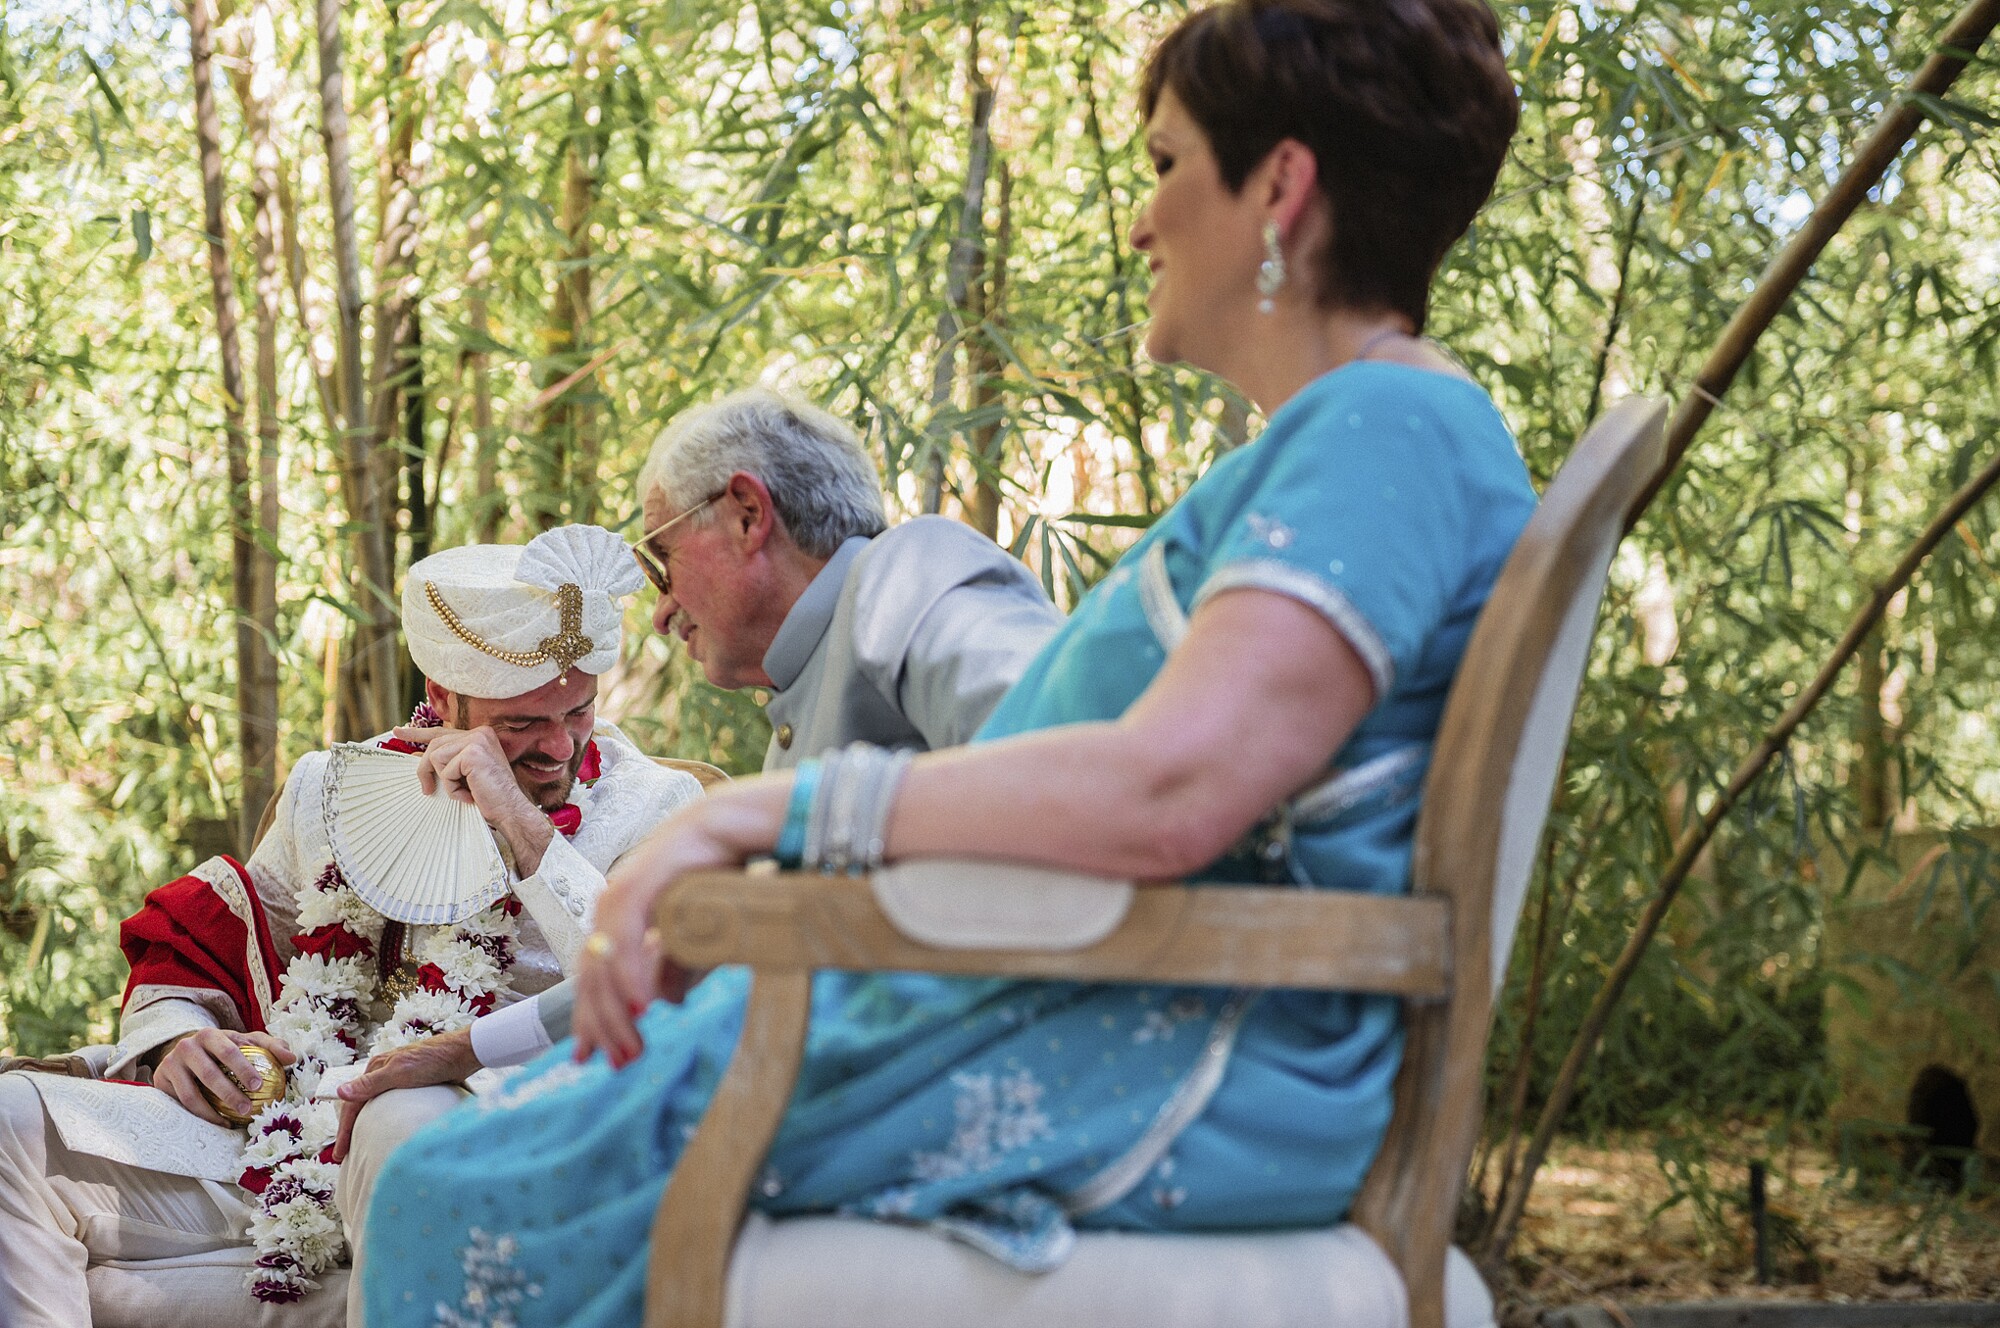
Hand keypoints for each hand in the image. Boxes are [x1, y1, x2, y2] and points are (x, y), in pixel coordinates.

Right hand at [154, 1028, 297, 1126]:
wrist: (183, 1053)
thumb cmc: (222, 1048)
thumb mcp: (245, 1042)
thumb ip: (270, 1047)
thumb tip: (292, 1058)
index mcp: (210, 1034)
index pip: (229, 1050)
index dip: (243, 1068)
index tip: (258, 1086)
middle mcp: (187, 1047)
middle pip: (209, 1073)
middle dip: (229, 1093)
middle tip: (247, 1108)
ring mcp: (171, 1065)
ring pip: (191, 1094)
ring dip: (212, 1111)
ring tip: (231, 1121)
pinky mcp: (161, 1082)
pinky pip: (180, 1104)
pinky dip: (199, 1116)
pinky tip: (217, 1122)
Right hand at [331, 1028, 479, 1160]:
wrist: (463, 1053)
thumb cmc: (433, 1061)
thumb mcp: (399, 1072)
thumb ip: (371, 1084)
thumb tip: (341, 1092)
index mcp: (376, 1068)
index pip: (353, 1104)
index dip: (344, 1130)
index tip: (341, 1153)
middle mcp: (383, 1072)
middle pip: (361, 1105)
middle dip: (351, 1129)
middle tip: (345, 1154)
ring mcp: (398, 1078)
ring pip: (374, 1106)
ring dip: (365, 1124)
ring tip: (360, 1145)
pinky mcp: (413, 1084)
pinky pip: (390, 1105)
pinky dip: (381, 1119)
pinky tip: (385, 1129)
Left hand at [393, 722, 553, 873]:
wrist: (510, 810)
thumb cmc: (489, 797)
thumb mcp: (464, 775)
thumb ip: (446, 762)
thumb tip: (416, 756)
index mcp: (480, 735)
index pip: (442, 732)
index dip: (418, 733)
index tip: (398, 731)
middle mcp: (480, 733)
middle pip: (434, 745)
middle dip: (426, 770)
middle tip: (428, 789)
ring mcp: (478, 740)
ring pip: (436, 757)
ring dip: (445, 781)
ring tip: (464, 792)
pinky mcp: (473, 753)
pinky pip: (446, 770)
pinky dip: (453, 788)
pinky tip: (469, 795)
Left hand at [572, 807, 734, 1068]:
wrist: (726, 828)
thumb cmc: (711, 874)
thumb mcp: (690, 930)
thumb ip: (676, 963)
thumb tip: (668, 1000)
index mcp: (616, 919)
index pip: (590, 978)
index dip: (587, 1020)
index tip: (587, 1058)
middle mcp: (609, 910)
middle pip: (591, 979)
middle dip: (603, 1027)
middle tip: (621, 1063)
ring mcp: (619, 897)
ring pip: (604, 965)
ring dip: (616, 1011)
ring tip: (632, 1045)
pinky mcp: (638, 886)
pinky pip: (627, 940)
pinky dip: (631, 975)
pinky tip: (643, 1005)